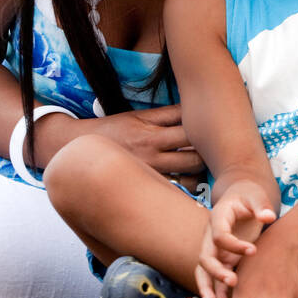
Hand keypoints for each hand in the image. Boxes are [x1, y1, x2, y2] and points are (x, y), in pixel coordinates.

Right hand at [44, 104, 205, 178]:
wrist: (80, 149)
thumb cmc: (114, 129)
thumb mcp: (139, 116)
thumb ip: (168, 114)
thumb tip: (194, 107)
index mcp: (152, 135)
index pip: (190, 133)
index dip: (208, 131)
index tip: (218, 128)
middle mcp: (152, 157)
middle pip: (195, 159)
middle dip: (209, 154)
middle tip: (217, 148)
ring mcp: (150, 175)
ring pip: (189, 180)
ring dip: (201, 172)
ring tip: (205, 164)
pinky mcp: (147, 186)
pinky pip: (176, 190)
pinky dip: (188, 186)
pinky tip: (191, 178)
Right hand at [196, 181, 277, 297]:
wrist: (241, 199)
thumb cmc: (249, 197)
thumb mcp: (256, 196)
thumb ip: (261, 206)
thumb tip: (268, 216)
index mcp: (218, 218)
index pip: (219, 235)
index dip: (234, 245)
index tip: (253, 251)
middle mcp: (210, 236)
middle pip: (205, 256)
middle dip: (216, 271)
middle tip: (232, 281)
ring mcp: (214, 250)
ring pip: (203, 271)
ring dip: (208, 288)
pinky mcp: (221, 259)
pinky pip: (213, 277)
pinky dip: (216, 291)